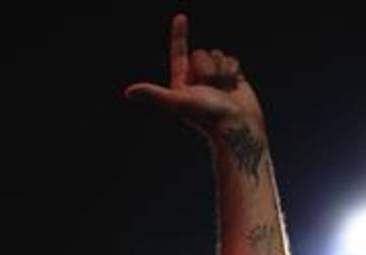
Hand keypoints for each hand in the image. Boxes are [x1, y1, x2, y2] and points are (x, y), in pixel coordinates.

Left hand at [124, 14, 263, 131]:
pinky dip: (233, 72)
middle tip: (210, 87)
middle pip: (201, 53)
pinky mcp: (232, 78)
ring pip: (218, 55)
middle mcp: (197, 80)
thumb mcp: (177, 102)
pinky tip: (234, 87)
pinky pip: (232, 60)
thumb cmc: (207, 116)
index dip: (179, 35)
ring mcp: (215, 78)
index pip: (179, 53)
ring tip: (223, 89)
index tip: (181, 17)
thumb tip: (128, 92)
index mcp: (182, 83)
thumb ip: (154, 94)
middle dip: (207, 67)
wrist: (236, 126)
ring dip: (222, 70)